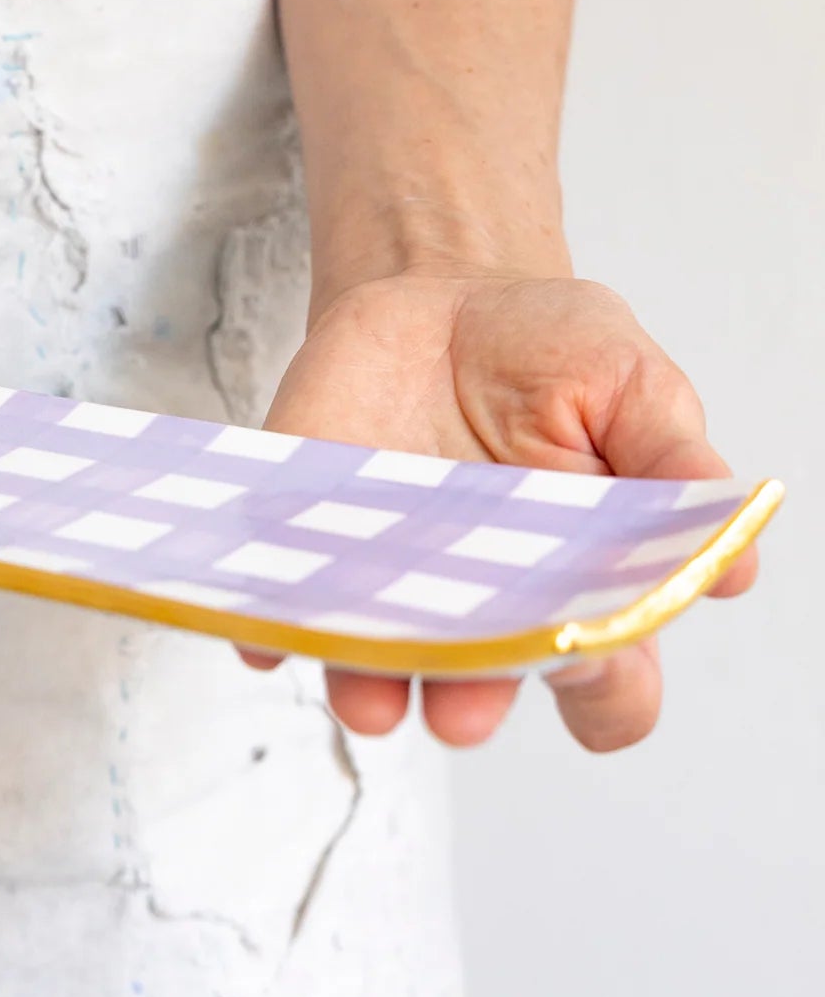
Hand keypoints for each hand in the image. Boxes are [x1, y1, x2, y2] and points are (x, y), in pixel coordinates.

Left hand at [240, 273, 757, 751]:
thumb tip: (731, 564)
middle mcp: (486, 603)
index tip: (586, 654)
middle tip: (460, 701)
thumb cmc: (552, 352)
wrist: (438, 294)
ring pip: (379, 664)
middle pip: (485, 689)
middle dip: (471, 702)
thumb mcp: (631, 383)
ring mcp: (394, 580)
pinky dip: (270, 621)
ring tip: (362, 690)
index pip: (609, 682)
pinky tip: (264, 628)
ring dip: (367, 685)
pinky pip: (283, 601)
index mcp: (581, 585)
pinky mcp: (314, 540)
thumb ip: (672, 464)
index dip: (603, 686)